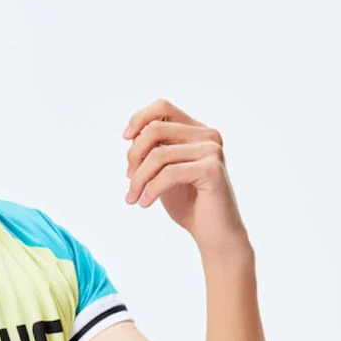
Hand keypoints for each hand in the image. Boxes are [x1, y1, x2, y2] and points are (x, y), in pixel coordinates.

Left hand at [123, 97, 250, 256]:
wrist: (214, 233)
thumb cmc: (189, 203)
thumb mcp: (164, 172)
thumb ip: (152, 151)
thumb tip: (131, 136)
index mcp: (196, 132)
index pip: (163, 107)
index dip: (139, 119)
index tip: (126, 139)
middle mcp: (207, 135)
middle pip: (156, 129)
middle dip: (134, 155)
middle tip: (128, 180)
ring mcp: (212, 150)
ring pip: (159, 154)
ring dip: (138, 179)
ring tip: (133, 198)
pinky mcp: (212, 169)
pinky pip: (169, 173)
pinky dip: (151, 189)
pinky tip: (145, 203)